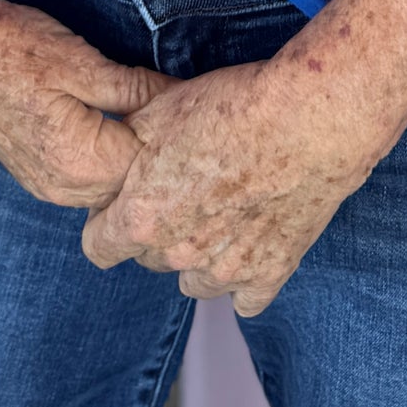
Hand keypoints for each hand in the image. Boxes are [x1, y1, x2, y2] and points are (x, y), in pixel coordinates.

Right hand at [0, 0, 170, 209]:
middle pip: (133, 184)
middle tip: (179, 108)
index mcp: (80, 163)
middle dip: (158, 151)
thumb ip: (133, 89)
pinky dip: (108, 158)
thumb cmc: (14, 47)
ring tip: (150, 113)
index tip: (192, 104)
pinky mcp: (36, 174)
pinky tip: (118, 124)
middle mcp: (62, 188)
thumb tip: (179, 98)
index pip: (151, 166)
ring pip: (111, 186)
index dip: (175, 134)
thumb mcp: (82, 62)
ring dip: (132, 156)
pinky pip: (87, 180)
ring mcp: (46, 185)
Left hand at [80, 61, 377, 315]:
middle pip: (150, 258)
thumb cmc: (232, 106)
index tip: (128, 197)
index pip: (98, 246)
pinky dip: (245, 276)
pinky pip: (244, 299)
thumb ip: (126, 145)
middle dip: (158, 229)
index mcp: (141, 218)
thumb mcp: (158, 109)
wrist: (308, 118)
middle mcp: (178, 255)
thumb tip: (112, 156)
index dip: (109, 218)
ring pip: (194, 281)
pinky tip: (252, 240)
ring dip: (199, 255)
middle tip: (186, 188)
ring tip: (222, 211)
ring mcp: (225, 272)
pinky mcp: (270, 275)